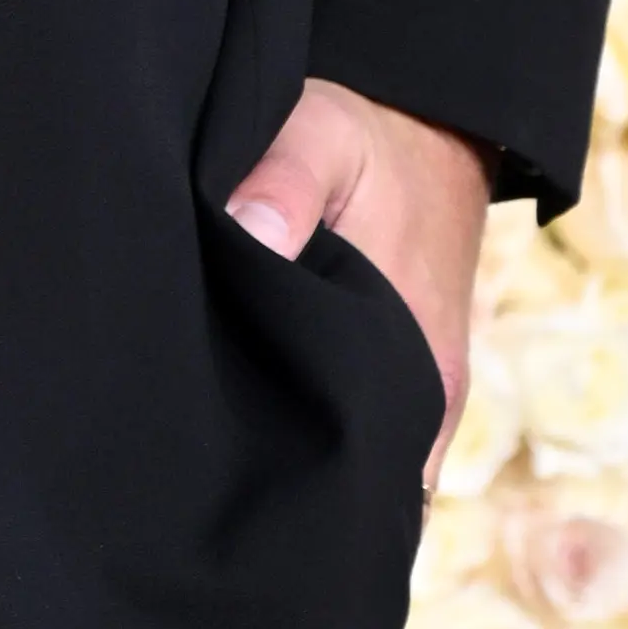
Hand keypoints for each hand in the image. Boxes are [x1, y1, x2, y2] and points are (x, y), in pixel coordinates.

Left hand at [229, 76, 491, 488]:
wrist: (434, 127)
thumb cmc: (372, 140)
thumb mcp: (322, 135)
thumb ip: (284, 182)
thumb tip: (250, 240)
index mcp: (416, 368)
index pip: (359, 489)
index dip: (294, 501)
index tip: (220, 492)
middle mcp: (427, 400)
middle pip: (352, 489)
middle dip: (283, 494)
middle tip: (194, 475)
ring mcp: (418, 393)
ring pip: (354, 465)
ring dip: (296, 462)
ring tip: (214, 454)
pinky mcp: (403, 376)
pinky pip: (359, 433)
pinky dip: (312, 434)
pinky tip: (250, 420)